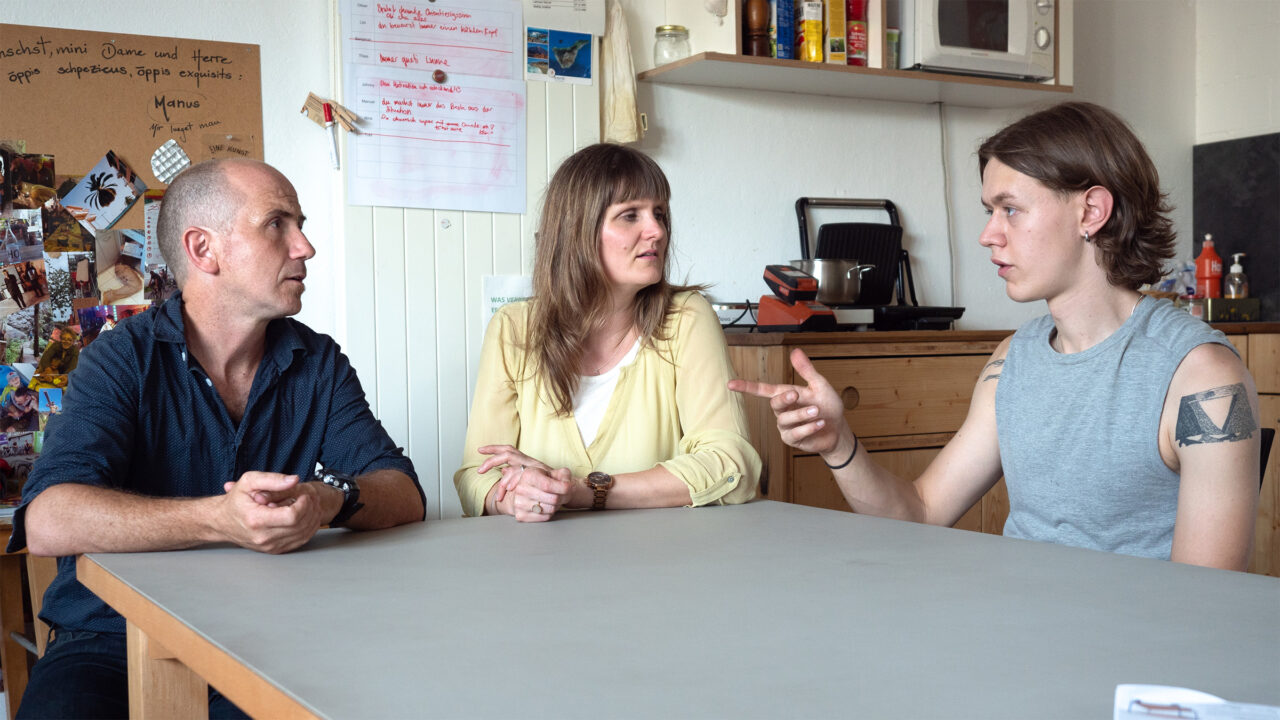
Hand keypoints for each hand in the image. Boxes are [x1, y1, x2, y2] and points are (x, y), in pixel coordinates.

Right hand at [214, 471, 341, 553]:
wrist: (222, 522)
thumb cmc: (235, 501)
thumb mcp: (249, 482)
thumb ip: (272, 479)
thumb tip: (294, 480)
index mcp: (257, 520)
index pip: (292, 516)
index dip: (304, 505)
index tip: (304, 495)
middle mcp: (263, 537)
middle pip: (300, 526)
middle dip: (311, 510)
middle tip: (312, 498)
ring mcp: (269, 546)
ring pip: (303, 535)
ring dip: (313, 519)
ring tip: (312, 506)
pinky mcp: (274, 550)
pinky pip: (299, 542)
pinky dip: (308, 529)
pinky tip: (308, 517)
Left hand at [477, 445, 552, 505]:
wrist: (566, 486)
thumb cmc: (547, 481)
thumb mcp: (529, 476)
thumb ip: (515, 474)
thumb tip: (502, 473)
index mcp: (524, 460)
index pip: (507, 449)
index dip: (493, 448)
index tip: (480, 450)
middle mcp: (528, 460)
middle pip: (508, 452)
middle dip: (492, 459)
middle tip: (480, 470)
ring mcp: (534, 466)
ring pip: (516, 465)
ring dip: (506, 476)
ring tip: (498, 488)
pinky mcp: (539, 474)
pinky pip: (524, 474)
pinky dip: (515, 480)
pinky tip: (510, 489)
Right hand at [493, 465, 573, 522]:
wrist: (529, 489)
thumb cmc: (543, 480)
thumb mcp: (554, 472)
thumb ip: (563, 474)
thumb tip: (566, 483)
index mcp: (528, 475)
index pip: (548, 485)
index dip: (563, 488)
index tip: (568, 487)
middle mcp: (521, 489)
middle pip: (553, 499)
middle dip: (563, 497)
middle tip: (563, 494)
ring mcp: (519, 503)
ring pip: (550, 509)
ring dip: (557, 505)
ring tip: (554, 499)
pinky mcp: (521, 516)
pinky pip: (545, 517)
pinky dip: (550, 513)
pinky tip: (547, 505)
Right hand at [728, 347, 853, 457]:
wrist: (838, 430)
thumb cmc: (828, 406)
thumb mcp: (820, 386)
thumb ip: (806, 370)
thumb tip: (795, 351)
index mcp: (786, 394)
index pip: (762, 390)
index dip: (746, 387)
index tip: (730, 383)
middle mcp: (782, 410)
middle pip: (774, 404)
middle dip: (784, 399)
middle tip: (797, 394)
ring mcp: (785, 426)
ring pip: (785, 420)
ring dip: (802, 414)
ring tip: (818, 412)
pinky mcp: (792, 440)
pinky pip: (795, 433)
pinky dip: (809, 427)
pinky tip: (820, 423)